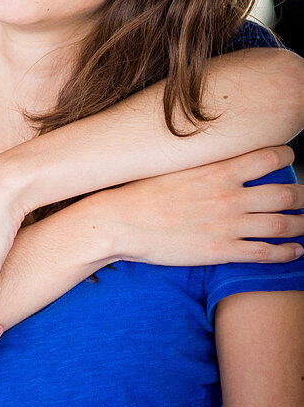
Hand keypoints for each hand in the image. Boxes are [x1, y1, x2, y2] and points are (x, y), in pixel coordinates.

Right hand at [102, 145, 303, 264]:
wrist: (120, 221)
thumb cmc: (143, 191)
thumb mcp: (176, 165)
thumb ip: (204, 161)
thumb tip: (218, 153)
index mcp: (218, 170)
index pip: (270, 157)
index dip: (288, 157)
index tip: (290, 160)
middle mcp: (229, 196)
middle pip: (285, 193)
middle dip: (302, 196)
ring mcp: (228, 225)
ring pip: (282, 224)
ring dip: (301, 224)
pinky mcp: (221, 251)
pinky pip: (265, 253)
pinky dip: (287, 253)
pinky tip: (296, 252)